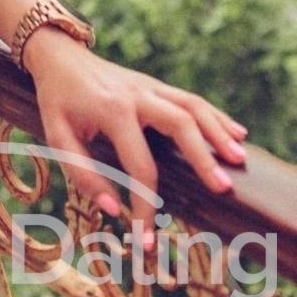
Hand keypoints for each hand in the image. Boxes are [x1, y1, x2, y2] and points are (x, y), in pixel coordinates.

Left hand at [23, 29, 247, 244]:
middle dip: (202, 157)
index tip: (147, 239)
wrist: (60, 56)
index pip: (139, 166)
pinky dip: (216, 116)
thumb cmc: (58, 100)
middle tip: (222, 188)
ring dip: (218, 132)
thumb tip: (113, 209)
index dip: (145, 206)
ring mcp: (149, 86)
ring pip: (192, 106)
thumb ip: (82, 173)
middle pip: (179, 123)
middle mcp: (137, 95)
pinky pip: (191, 98)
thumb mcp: (56, 135)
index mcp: (112, 110)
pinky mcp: (156, 84)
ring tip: (239, 160)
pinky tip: (237, 134)